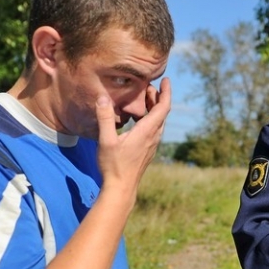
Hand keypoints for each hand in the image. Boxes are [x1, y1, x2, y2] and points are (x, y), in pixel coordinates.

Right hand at [95, 78, 171, 198]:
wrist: (121, 188)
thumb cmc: (114, 165)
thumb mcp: (106, 140)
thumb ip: (105, 118)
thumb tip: (102, 98)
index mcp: (147, 131)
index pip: (163, 107)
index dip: (166, 92)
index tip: (166, 80)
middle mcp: (154, 137)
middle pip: (161, 112)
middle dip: (157, 97)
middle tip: (148, 85)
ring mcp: (152, 144)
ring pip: (158, 122)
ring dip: (154, 108)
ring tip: (143, 98)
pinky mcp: (148, 150)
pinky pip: (153, 129)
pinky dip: (149, 118)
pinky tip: (138, 119)